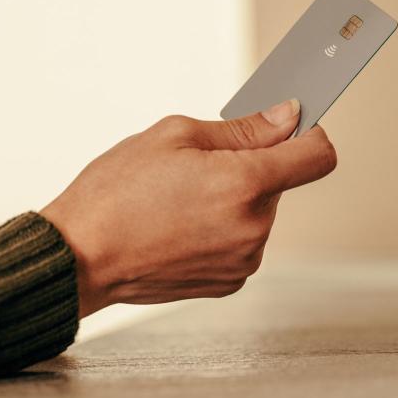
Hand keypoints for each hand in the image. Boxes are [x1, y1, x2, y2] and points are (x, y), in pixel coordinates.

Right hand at [40, 99, 336, 316]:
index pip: (318, 156)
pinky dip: (224, 228)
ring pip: (260, 211)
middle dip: (253, 167)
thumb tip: (287, 117)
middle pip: (282, 182)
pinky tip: (183, 225)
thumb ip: (244, 128)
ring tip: (183, 200)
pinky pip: (243, 240)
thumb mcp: (177, 136)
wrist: (79, 257)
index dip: (309, 134)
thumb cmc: (115, 195)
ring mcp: (244, 259)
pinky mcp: (230, 281)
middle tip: (201, 167)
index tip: (293, 127)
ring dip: (236, 199)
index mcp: (246, 185)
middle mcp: (254, 228)